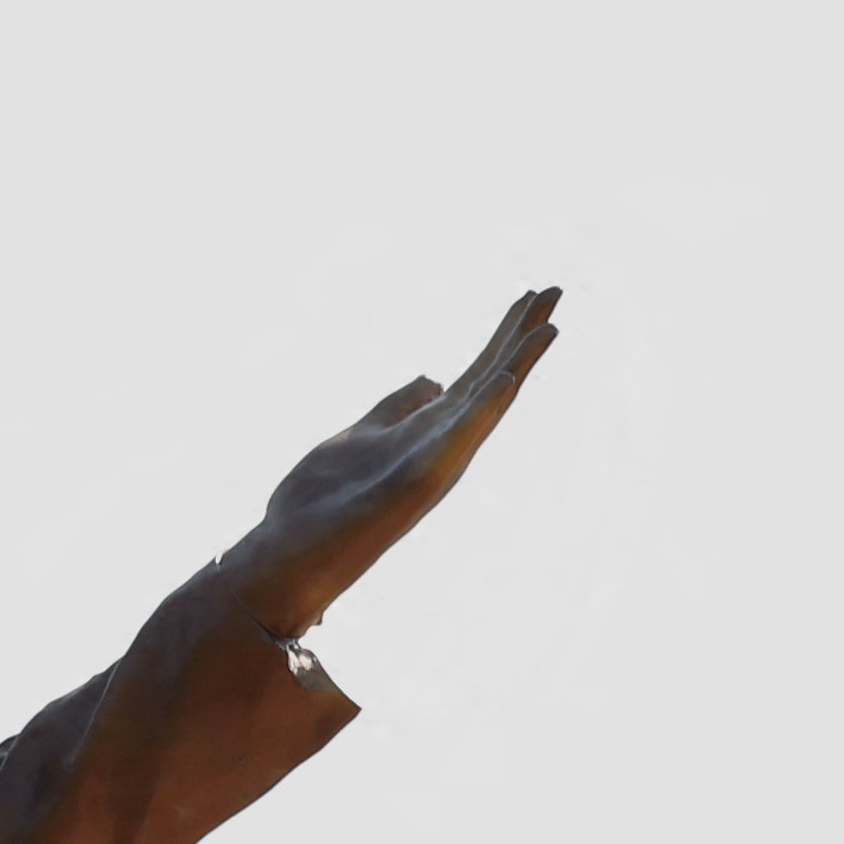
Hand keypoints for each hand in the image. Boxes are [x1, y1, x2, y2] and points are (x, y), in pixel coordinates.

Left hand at [217, 284, 557, 639]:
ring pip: (485, 406)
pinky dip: (483, 409)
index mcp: (426, 429)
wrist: (288, 555)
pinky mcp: (420, 482)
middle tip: (554, 289)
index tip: (527, 295)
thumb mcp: (361, 434)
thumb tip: (431, 378)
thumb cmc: (319, 504)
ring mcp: (435, 462)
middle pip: (489, 379)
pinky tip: (508, 377)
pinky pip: (457, 440)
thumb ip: (396, 407)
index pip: (474, 374)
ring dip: (517, 366)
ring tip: (549, 327)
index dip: (501, 335)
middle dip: (520, 336)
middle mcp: (440, 444)